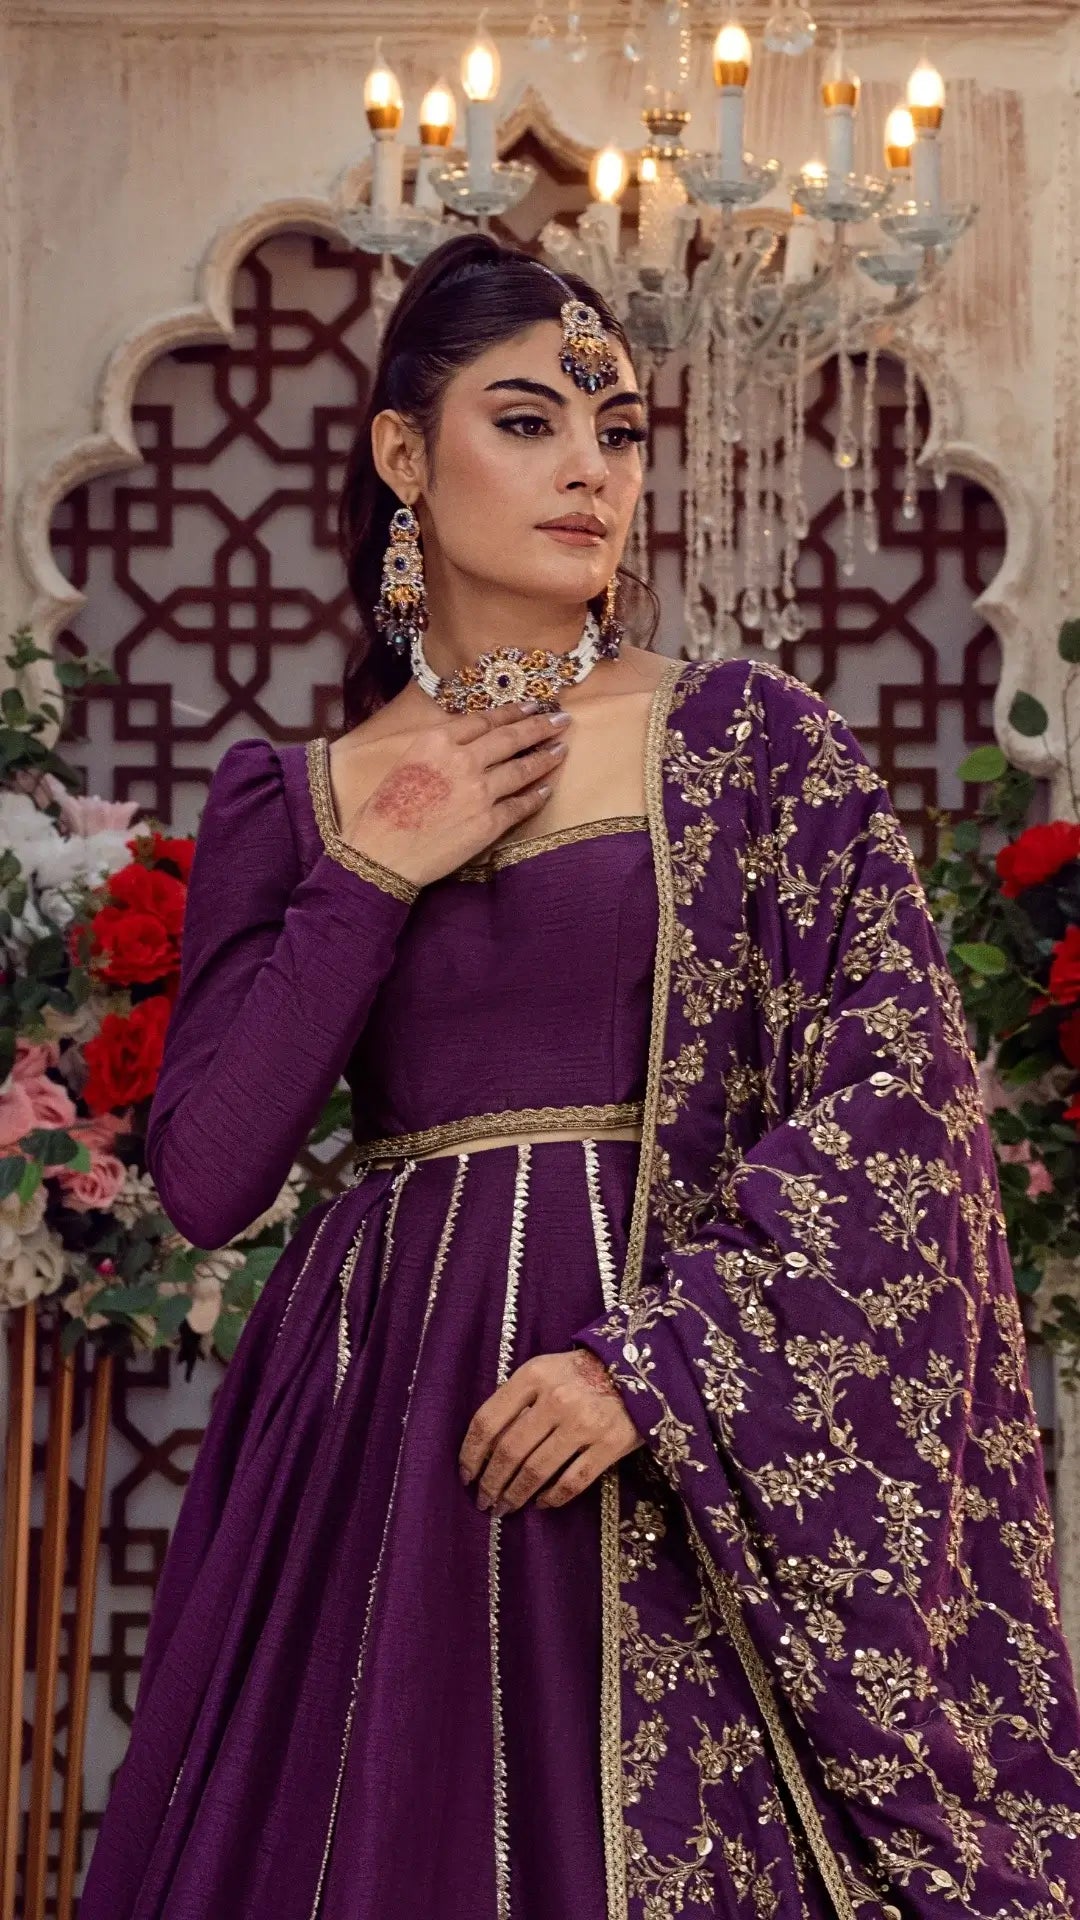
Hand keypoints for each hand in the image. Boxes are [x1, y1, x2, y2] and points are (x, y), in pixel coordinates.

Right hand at [339, 701, 573, 889]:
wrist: (380, 854)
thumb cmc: (384, 811)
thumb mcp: (406, 763)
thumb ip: (439, 749)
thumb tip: (468, 744)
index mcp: (437, 741)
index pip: (485, 720)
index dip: (512, 711)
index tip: (532, 705)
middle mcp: (462, 760)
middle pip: (511, 738)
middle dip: (540, 725)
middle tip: (561, 719)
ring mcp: (479, 792)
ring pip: (522, 769)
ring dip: (546, 757)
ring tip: (561, 749)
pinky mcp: (489, 823)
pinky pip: (520, 805)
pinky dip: (536, 796)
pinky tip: (546, 789)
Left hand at [458, 1348, 643, 1515]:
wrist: (636, 1369)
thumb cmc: (578, 1373)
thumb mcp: (542, 1372)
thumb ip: (516, 1401)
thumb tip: (487, 1448)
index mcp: (533, 1376)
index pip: (488, 1420)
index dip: (471, 1454)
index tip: (466, 1476)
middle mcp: (556, 1399)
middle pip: (510, 1451)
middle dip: (491, 1483)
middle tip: (484, 1501)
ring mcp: (584, 1423)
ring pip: (537, 1470)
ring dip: (515, 1495)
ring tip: (506, 1508)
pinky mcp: (610, 1444)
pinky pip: (573, 1481)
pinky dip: (552, 1498)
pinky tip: (540, 1503)